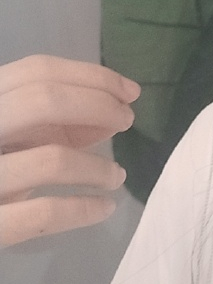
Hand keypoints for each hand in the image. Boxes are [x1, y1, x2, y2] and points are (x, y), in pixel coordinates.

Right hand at [0, 55, 139, 247]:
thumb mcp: (12, 136)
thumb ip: (52, 122)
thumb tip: (112, 113)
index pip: (35, 71)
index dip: (91, 77)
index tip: (129, 92)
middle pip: (43, 100)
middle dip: (98, 105)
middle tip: (126, 121)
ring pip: (51, 159)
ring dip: (98, 167)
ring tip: (116, 176)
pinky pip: (45, 212)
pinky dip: (84, 209)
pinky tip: (104, 207)